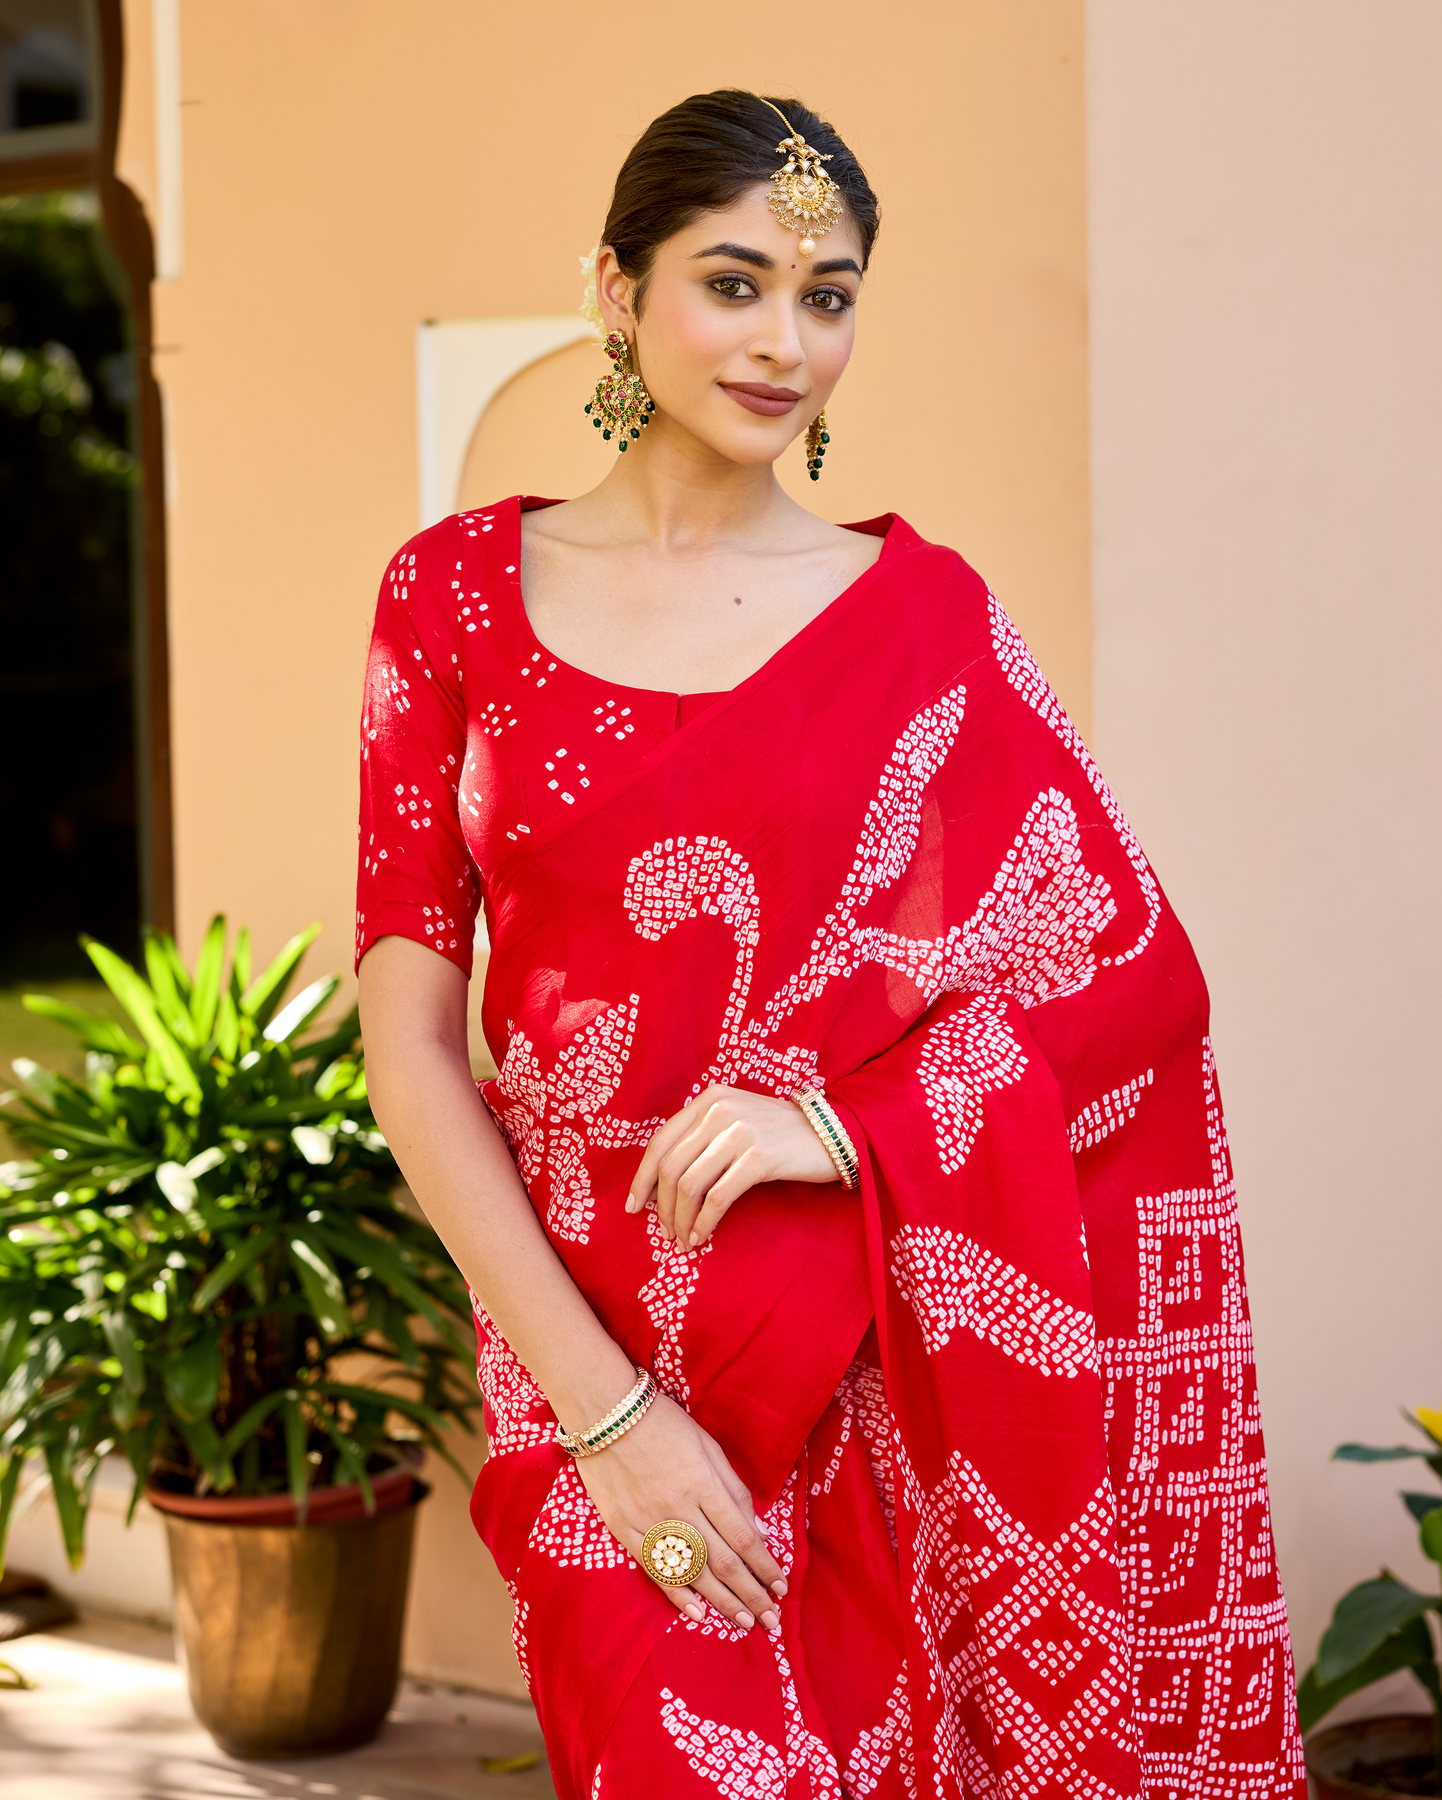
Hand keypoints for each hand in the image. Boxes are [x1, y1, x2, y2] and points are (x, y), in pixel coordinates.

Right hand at [573, 1389, 787, 1630]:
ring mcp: (649, 1521)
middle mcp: (679, 1507)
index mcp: (703, 1482)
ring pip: (693, 1573)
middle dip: (751, 1594)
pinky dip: (678, 1596)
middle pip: (722, 1562)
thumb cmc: (664, 1424)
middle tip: (772, 1620)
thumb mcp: (707, 1445)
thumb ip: (732, 1489)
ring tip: (745, 1622)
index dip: (765, 1566)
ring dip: (722, 1602)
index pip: (742, 1537)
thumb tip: (756, 1532)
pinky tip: (699, 1614)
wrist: (604, 1412)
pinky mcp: (624, 1529)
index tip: (781, 1586)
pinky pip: (655, 1569)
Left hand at [626, 1085, 835, 1248]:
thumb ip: (702, 1138)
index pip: (660, 1142)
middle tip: (664, 1232)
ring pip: (689, 1184)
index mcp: (708, 1100)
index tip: (634, 1207)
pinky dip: (704, 1222)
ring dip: (680, 1220)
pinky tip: (702, 1237)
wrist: (833, 1133)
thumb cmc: (780, 1135)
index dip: (642, 1178)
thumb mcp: (736, 1121)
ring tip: (682, 1240)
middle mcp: (720, 1110)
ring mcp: (740, 1132)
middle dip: (661, 1207)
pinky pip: (717, 1197)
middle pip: (670, 1167)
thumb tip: (661, 1183)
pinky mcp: (759, 1157)